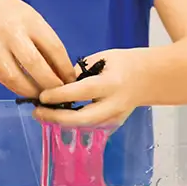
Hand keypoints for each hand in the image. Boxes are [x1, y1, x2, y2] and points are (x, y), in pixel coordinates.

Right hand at [0, 0, 77, 97]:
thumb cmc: (13, 16)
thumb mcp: (33, 20)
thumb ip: (45, 43)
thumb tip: (61, 73)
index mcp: (30, 22)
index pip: (54, 48)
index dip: (65, 68)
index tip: (71, 81)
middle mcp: (12, 34)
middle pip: (34, 64)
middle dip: (50, 83)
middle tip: (58, 93)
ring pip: (15, 77)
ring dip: (31, 90)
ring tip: (42, 96)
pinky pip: (3, 79)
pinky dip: (17, 88)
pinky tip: (26, 91)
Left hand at [35, 48, 149, 128]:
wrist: (149, 77)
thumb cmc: (123, 63)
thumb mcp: (102, 59)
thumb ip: (79, 73)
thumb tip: (55, 84)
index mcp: (112, 83)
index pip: (82, 92)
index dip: (60, 95)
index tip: (41, 96)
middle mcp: (114, 104)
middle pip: (83, 118)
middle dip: (57, 118)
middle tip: (37, 112)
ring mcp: (115, 117)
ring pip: (84, 126)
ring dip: (61, 122)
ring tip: (42, 114)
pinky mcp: (114, 124)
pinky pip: (89, 126)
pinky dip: (71, 123)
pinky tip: (56, 117)